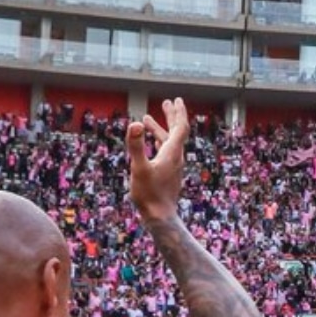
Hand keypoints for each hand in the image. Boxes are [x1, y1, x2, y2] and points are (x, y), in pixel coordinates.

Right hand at [127, 98, 188, 222]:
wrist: (160, 216)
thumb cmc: (149, 194)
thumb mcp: (139, 168)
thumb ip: (136, 146)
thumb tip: (135, 123)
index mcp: (172, 153)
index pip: (180, 127)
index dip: (178, 113)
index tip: (175, 100)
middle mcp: (175, 157)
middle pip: (177, 132)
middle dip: (172, 116)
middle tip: (167, 102)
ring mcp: (172, 166)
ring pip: (169, 142)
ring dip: (160, 129)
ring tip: (147, 118)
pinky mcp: (168, 173)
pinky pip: (165, 152)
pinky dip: (158, 142)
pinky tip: (151, 142)